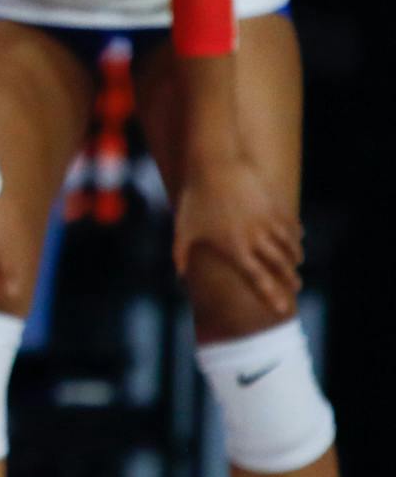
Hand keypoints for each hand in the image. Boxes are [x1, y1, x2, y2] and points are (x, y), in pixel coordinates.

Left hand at [174, 155, 301, 316]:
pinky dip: (296, 235)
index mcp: (235, 249)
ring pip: (289, 246)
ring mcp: (268, 221)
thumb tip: (178, 275)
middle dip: (290, 279)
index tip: (283, 310)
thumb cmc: (195, 199)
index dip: (272, 296)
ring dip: (294, 257)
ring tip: (296, 264)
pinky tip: (298, 239)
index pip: (258, 279)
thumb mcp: (183, 230)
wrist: (215, 166)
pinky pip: (291, 225)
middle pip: (280, 265)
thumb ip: (180, 255)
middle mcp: (256, 238)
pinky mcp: (275, 205)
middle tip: (296, 287)